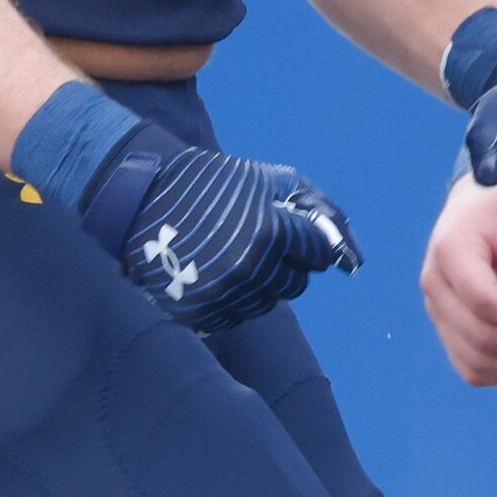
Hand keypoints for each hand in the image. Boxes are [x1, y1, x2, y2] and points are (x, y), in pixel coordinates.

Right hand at [98, 135, 361, 334]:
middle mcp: (250, 270)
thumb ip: (319, 207)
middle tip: (264, 245)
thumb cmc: (215, 183)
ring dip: (261, 283)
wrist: (142, 199)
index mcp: (272, 233)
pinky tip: (215, 273)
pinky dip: (232, 299)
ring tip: (235, 255)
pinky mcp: (197, 315)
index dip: (308, 242)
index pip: (318, 254)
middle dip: (288, 264)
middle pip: (296, 285)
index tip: (292, 232)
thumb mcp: (270, 179)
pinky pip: (234, 318)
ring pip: (267, 303)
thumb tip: (354, 254)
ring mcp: (222, 296)